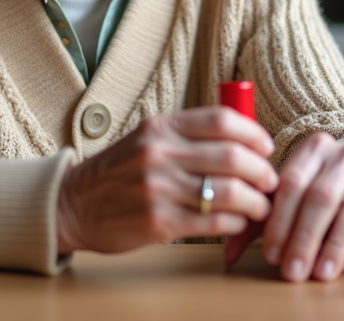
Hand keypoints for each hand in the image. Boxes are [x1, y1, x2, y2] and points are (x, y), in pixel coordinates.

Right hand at [56, 107, 278, 254]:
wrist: (73, 205)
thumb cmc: (118, 172)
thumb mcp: (147, 139)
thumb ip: (187, 135)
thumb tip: (243, 140)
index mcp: (161, 127)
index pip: (222, 120)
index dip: (254, 133)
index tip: (266, 147)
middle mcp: (160, 154)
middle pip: (232, 157)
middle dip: (262, 171)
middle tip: (271, 181)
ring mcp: (159, 189)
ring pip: (229, 192)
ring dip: (256, 201)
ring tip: (260, 206)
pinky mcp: (159, 223)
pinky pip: (214, 221)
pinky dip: (235, 222)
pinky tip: (237, 222)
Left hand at [224, 132, 343, 281]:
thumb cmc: (320, 190)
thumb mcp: (291, 198)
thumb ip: (259, 221)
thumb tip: (229, 254)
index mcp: (312, 148)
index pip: (291, 183)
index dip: (280, 221)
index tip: (270, 254)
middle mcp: (342, 154)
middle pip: (320, 197)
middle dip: (304, 238)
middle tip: (293, 271)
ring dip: (333, 245)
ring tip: (320, 273)